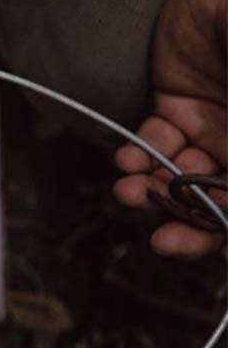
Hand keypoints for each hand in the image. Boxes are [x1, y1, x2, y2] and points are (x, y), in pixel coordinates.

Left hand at [113, 0, 226, 257]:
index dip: (219, 230)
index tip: (186, 240)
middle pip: (215, 201)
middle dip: (185, 222)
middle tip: (158, 235)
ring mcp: (213, 127)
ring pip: (179, 177)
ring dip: (154, 192)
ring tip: (131, 191)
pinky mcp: (177, 106)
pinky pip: (153, 144)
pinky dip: (138, 158)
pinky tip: (128, 161)